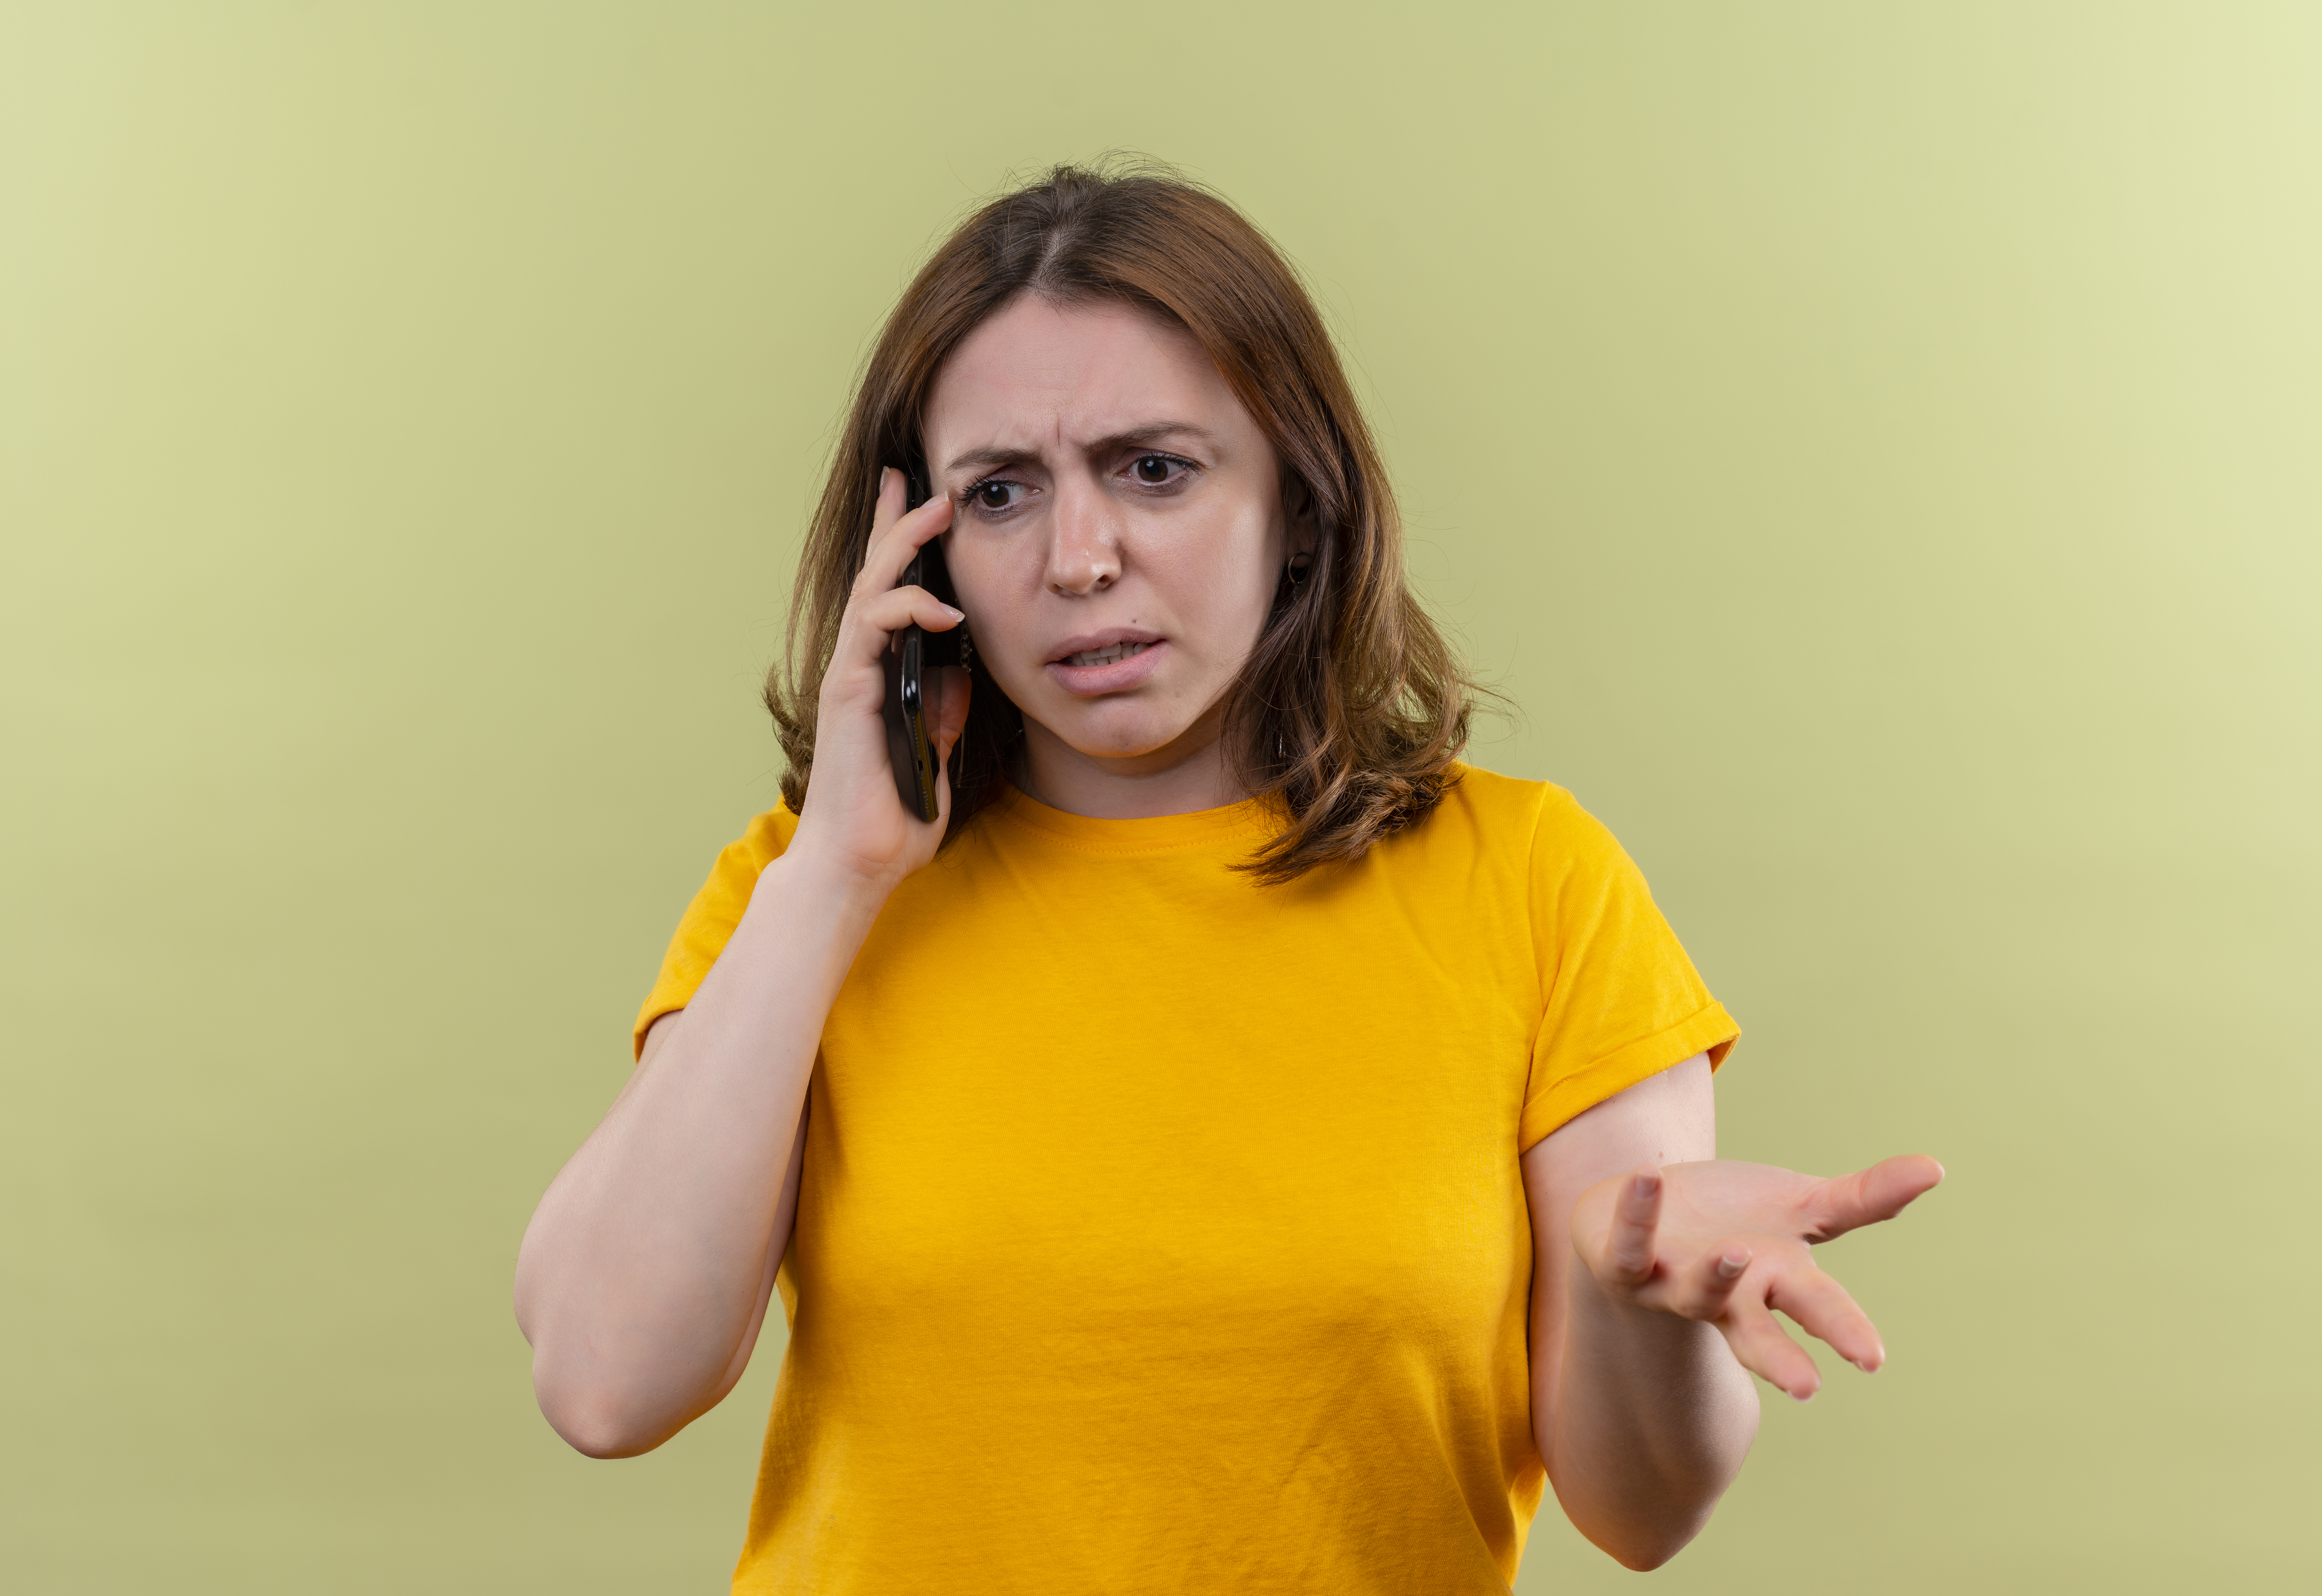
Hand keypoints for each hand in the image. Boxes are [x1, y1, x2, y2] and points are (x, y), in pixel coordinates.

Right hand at [786, 467, 972, 892]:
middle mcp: (860, 667)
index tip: (927, 508)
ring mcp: (851, 675)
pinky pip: (875, 629)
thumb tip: (958, 678)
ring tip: (936, 506)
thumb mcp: (935, 753)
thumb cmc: (893, 813)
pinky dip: (910, 609)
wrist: (859, 860)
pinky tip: (945, 607)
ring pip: (873, 589)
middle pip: (875, 577)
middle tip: (918, 478)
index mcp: (881, 676)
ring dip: (903, 543)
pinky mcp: (850, 690)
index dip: (905, 552)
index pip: (892, 599)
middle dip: (897, 524)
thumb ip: (943, 714)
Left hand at [1570, 1155, 1943, 1399]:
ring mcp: (1672, 1283)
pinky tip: (1646, 1177)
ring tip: (1735, 1254)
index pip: (1819, 1307)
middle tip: (1807, 1387)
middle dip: (1780, 1357)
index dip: (1844, 1331)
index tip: (1873, 1358)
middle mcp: (1728, 1295)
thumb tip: (1935, 1168)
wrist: (1646, 1212)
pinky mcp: (1623, 1261)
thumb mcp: (1801, 1206)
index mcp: (1777, 1282)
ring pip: (1692, 1294)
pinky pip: (1626, 1246)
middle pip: (1756, 1330)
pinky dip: (1636, 1214)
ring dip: (1714, 1278)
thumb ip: (1864, 1197)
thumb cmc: (1734, 1218)